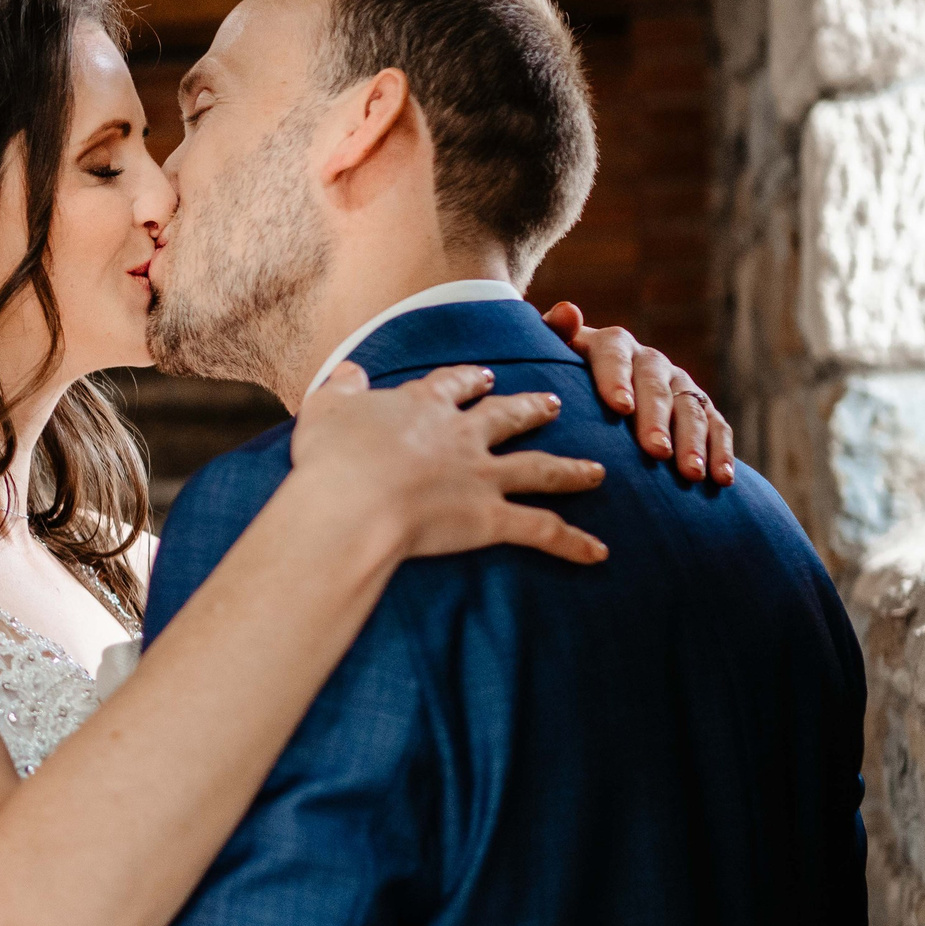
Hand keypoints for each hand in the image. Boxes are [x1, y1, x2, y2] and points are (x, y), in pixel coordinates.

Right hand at [292, 363, 608, 564]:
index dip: (470, 380)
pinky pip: (541, 531)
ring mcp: (481, 477)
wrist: (354, 501)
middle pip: (506, 416)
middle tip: (551, 403)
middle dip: (529, 408)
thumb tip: (351, 373)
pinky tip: (598, 552)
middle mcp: (462, 436)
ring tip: (597, 471)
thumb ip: (343, 388)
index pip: (454, 386)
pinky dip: (571, 542)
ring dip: (571, 470)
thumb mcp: (326, 409)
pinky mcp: (491, 519)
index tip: (484, 375)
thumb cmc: (333, 458)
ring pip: (538, 468)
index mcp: (424, 407)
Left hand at [541, 301, 734, 485]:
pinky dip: (721, 452)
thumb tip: (567, 311)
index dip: (617, 379)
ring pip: (691, 409)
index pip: (615, 355)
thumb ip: (555, 333)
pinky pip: (716, 426)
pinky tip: (722, 479)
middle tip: (655, 451)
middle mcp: (649, 360)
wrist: (591, 387)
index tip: (619, 407)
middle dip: (657, 420)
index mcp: (612, 344)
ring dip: (694, 442)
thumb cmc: (563, 377)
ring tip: (690, 474)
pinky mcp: (699, 406)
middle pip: (656, 387)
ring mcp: (678, 383)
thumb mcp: (552, 354)